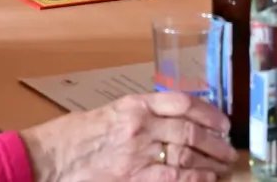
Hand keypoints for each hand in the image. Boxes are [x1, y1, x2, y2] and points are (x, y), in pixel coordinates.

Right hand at [19, 92, 234, 181]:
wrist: (47, 159)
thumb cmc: (71, 138)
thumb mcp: (107, 115)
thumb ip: (137, 117)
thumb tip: (169, 125)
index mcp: (133, 105)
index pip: (181, 102)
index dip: (208, 111)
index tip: (222, 121)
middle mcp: (139, 125)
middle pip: (190, 130)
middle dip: (215, 142)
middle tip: (229, 150)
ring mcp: (137, 152)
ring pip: (187, 153)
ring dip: (210, 162)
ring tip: (223, 168)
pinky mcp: (134, 177)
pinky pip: (174, 177)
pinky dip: (195, 179)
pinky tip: (206, 180)